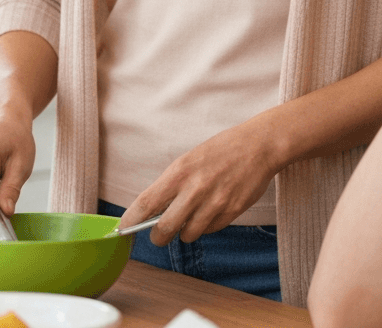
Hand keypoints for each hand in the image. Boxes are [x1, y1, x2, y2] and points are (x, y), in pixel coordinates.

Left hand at [118, 117, 279, 245]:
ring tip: (193, 216)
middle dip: (158, 236)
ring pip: (188, 234)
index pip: (147, 203)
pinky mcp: (231, 212)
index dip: (131, 221)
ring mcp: (214, 202)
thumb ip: (173, 184)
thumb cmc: (222, 150)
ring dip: (186, 231)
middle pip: (164, 229)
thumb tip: (154, 210)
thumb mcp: (191, 159)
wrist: (259, 145)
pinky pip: (210, 230)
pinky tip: (213, 209)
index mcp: (181, 171)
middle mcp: (195, 188)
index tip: (122, 229)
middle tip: (160, 234)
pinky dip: (207, 226)